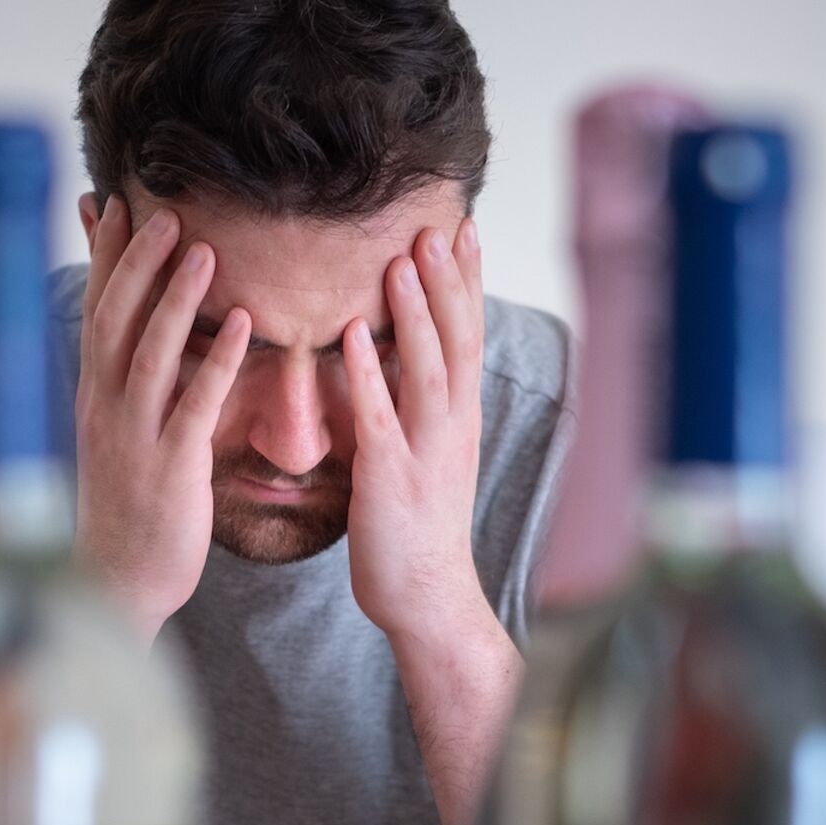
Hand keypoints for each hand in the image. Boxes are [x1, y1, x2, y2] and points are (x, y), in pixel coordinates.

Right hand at [73, 196, 250, 640]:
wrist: (116, 582)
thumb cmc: (124, 508)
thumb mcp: (113, 437)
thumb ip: (121, 385)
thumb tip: (128, 342)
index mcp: (92, 396)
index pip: (95, 311)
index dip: (105, 257)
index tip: (113, 203)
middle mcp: (105, 408)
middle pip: (116, 319)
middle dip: (139, 261)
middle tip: (167, 211)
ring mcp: (135, 436)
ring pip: (150, 353)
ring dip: (177, 298)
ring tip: (204, 250)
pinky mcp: (170, 467)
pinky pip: (194, 404)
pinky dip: (216, 361)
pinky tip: (241, 325)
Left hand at [342, 218, 491, 636]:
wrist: (427, 597)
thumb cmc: (420, 526)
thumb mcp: (429, 452)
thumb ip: (419, 403)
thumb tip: (402, 352)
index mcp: (462, 417)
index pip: (470, 335)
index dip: (469, 281)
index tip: (464, 227)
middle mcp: (454, 426)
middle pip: (458, 342)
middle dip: (449, 284)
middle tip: (438, 227)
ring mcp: (426, 451)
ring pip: (428, 371)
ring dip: (416, 316)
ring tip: (401, 263)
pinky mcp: (391, 478)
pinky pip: (381, 417)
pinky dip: (369, 373)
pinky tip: (355, 334)